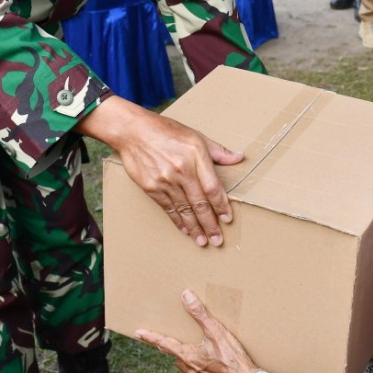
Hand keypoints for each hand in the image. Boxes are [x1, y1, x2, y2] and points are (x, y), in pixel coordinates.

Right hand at [78, 97, 243, 245]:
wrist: (133, 131)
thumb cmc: (166, 131)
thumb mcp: (195, 135)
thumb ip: (217, 151)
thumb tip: (239, 157)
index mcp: (196, 156)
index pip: (213, 187)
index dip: (221, 205)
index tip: (227, 218)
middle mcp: (181, 170)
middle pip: (199, 203)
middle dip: (210, 224)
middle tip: (217, 240)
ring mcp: (165, 180)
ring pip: (184, 209)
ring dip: (195, 228)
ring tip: (202, 241)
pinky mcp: (152, 187)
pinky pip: (168, 208)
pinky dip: (178, 220)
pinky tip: (185, 230)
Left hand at [137, 290, 258, 372]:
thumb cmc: (233, 356)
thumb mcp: (216, 331)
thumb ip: (200, 314)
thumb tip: (185, 295)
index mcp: (188, 356)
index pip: (164, 343)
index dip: (151, 337)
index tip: (139, 333)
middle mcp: (189, 370)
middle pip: (177, 356)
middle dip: (179, 348)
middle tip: (183, 341)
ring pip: (188, 368)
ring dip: (192, 360)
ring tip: (205, 352)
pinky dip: (205, 371)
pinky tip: (216, 366)